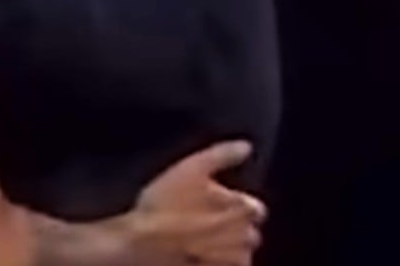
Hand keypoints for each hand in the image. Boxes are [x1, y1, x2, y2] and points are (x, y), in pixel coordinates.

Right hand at [124, 141, 265, 265]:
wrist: (144, 246)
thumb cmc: (166, 205)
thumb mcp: (191, 168)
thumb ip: (222, 155)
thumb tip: (246, 146)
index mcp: (245, 210)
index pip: (255, 209)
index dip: (235, 204)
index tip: (214, 203)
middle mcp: (246, 239)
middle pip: (248, 234)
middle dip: (232, 229)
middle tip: (203, 221)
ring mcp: (231, 264)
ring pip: (237, 256)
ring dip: (224, 250)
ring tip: (197, 242)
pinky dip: (213, 263)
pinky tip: (194, 257)